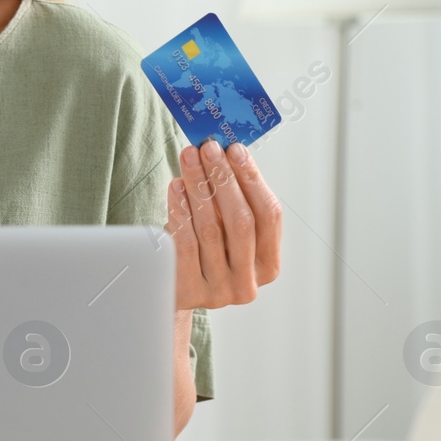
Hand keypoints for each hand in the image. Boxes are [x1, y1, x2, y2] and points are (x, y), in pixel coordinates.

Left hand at [165, 139, 280, 310]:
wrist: (171, 291)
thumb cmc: (204, 252)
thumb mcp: (226, 233)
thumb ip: (234, 201)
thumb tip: (226, 152)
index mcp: (268, 266)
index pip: (269, 216)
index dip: (252, 180)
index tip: (235, 149)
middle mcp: (248, 283)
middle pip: (241, 222)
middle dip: (224, 179)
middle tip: (208, 148)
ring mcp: (219, 292)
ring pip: (211, 229)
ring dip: (199, 187)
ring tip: (189, 159)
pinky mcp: (189, 292)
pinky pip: (185, 243)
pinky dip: (180, 210)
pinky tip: (176, 187)